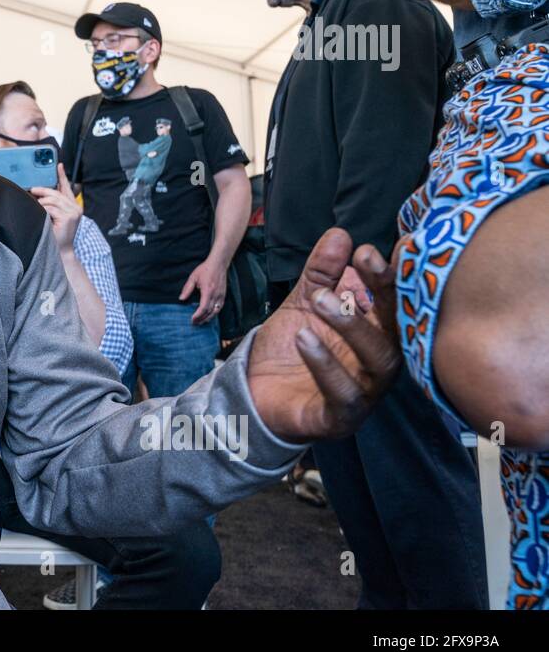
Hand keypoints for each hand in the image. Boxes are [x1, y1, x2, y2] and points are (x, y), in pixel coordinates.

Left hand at [31, 163, 82, 252]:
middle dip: (42, 191)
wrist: (61, 252)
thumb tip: (39, 194)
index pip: (67, 188)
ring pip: (52, 200)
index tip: (58, 165)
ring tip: (36, 207)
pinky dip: (43, 210)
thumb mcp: (54, 217)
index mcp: (73, 205)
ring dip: (41, 203)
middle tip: (32, 191)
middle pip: (56, 193)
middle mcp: (76, 207)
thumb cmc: (55, 235)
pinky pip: (51, 208)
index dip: (62, 176)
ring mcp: (73, 213)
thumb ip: (51, 205)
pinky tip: (40, 215)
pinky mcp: (68, 218)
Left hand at [181, 259, 226, 325]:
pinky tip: (209, 315)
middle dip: (202, 319)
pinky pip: (219, 307)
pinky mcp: (223, 295)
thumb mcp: (193, 278)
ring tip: (201, 322)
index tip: (192, 319)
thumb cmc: (205, 270)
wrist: (218, 264)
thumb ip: (187, 289)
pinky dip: (214, 313)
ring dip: (208, 318)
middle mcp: (216, 295)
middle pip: (210, 312)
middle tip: (195, 323)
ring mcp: (221, 295)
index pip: (203, 307)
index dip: (198, 315)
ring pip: (216, 311)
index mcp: (208, 291)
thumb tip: (181, 299)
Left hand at [247, 228, 401, 442]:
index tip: (377, 245)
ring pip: (377, 360)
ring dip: (352, 325)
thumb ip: (322, 272)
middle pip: (396, 328)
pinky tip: (304, 337)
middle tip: (361, 259)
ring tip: (320, 299)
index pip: (395, 301)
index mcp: (378, 333)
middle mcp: (379, 362)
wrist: (256, 395)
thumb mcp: (304, 303)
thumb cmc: (292, 349)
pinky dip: (325, 365)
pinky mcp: (339, 417)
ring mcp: (364, 391)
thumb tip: (340, 234)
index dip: (392, 273)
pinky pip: (343, 394)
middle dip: (384, 291)